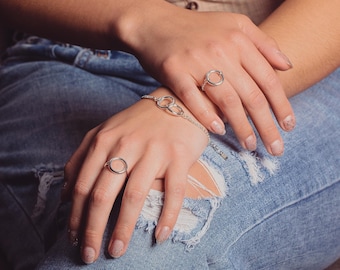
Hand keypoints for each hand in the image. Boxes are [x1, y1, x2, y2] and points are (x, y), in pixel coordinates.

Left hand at [62, 88, 208, 262]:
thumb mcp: (105, 131)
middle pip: (103, 195)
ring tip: (116, 251)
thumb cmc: (140, 122)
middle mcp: (126, 145)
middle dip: (92, 230)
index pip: (83, 185)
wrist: (178, 102)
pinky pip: (173, 192)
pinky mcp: (179, 157)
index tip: (73, 239)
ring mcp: (154, 151)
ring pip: (134, 197)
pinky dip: (167, 217)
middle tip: (89, 256)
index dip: (75, 216)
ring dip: (123, 229)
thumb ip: (82, 157)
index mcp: (104, 140)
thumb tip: (66, 193)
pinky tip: (160, 237)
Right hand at [126, 7, 294, 154]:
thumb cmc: (197, 28)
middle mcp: (221, 51)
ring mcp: (197, 61)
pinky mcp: (175, 71)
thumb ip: (263, 43)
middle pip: (251, 95)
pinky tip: (219, 130)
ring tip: (250, 146)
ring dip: (241, 127)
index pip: (268, 79)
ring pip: (226, 100)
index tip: (288, 125)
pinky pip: (193, 99)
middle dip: (267, 125)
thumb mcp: (235, 24)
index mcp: (239, 39)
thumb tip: (287, 66)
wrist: (156, 23)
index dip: (281, 105)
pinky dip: (207, 116)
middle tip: (276, 148)